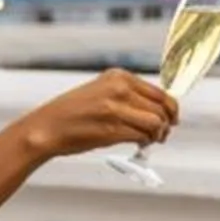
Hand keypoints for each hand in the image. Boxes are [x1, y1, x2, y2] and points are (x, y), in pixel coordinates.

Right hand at [18, 68, 177, 161]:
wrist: (47, 128)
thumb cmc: (73, 113)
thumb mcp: (101, 91)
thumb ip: (127, 95)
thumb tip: (158, 109)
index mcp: (118, 76)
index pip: (159, 92)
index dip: (171, 108)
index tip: (172, 119)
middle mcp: (119, 88)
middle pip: (161, 108)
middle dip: (166, 124)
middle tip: (161, 135)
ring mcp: (115, 108)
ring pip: (155, 122)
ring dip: (157, 135)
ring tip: (150, 140)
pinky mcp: (111, 129)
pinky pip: (141, 136)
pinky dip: (144, 142)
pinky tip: (139, 144)